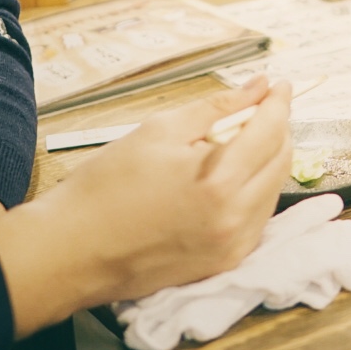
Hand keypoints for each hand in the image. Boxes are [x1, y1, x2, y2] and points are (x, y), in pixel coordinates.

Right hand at [0, 77, 292, 337]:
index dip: (278, 102)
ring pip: (273, 191)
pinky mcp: (221, 264)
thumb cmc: (105, 188)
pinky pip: (257, 219)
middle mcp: (234, 220)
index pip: (270, 131)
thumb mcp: (159, 132)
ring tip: (246, 137)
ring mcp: (230, 248)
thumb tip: (258, 86)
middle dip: (278, 128)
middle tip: (263, 107)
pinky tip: (235, 175)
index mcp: (219, 184)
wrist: (70, 251)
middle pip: (281, 161)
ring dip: (269, 159)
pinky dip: (255, 191)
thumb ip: (216, 108)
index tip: (280, 85)